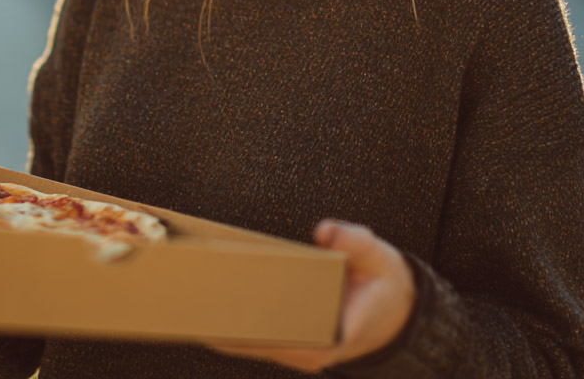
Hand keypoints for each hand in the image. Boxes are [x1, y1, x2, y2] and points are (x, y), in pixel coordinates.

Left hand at [207, 220, 415, 373]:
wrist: (396, 310)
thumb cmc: (381, 281)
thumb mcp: (377, 255)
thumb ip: (354, 240)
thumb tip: (325, 232)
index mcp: (330, 337)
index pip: (274, 335)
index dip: (240, 324)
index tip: (212, 303)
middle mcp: (309, 352)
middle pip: (252, 340)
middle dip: (218, 317)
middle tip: (188, 287)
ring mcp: (298, 351)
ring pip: (247, 342)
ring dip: (218, 320)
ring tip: (188, 288)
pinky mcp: (290, 344)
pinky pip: (252, 336)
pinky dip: (229, 319)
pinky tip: (208, 294)